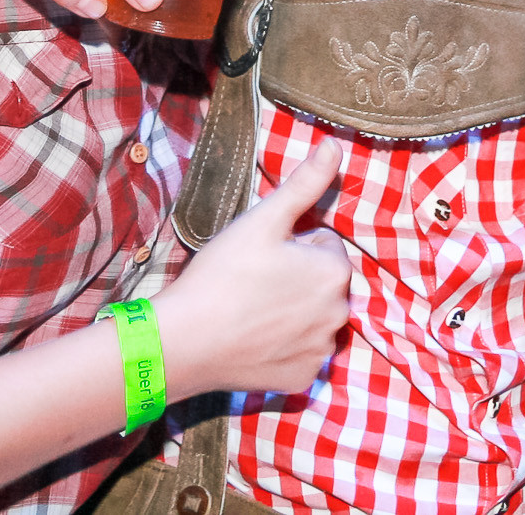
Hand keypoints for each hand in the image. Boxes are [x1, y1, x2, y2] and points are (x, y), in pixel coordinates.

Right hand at [159, 140, 353, 396]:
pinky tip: (254, 339)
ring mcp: (322, 350)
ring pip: (313, 316)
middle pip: (321, 282)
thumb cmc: (222, 275)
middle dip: (297, 278)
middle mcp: (341, 313)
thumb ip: (305, 182)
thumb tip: (335, 145)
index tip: (261, 256)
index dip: (290, 245)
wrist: (184, 342)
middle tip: (253, 282)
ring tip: (250, 310)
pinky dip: (283, 346)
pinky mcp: (303, 378)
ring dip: (293, 310)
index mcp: (336, 271)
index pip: (323, 244)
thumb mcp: (263, 219)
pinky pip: (301, 352)